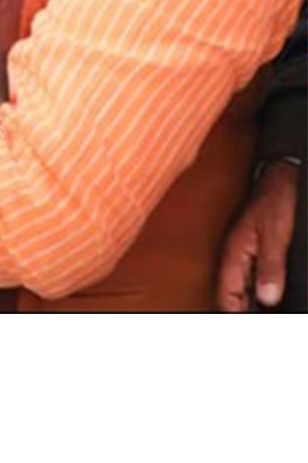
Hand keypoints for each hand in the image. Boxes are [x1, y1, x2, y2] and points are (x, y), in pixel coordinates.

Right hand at [215, 158, 299, 310]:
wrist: (279, 177)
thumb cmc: (275, 201)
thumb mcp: (276, 235)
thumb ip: (270, 266)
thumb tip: (269, 298)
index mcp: (233, 255)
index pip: (227, 299)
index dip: (236, 317)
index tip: (250, 328)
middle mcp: (234, 258)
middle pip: (231, 299)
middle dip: (241, 313)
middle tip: (260, 324)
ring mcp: (243, 256)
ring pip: (240, 291)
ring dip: (249, 306)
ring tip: (264, 316)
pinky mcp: (253, 253)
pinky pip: (249, 281)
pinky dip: (255, 294)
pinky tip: (267, 300)